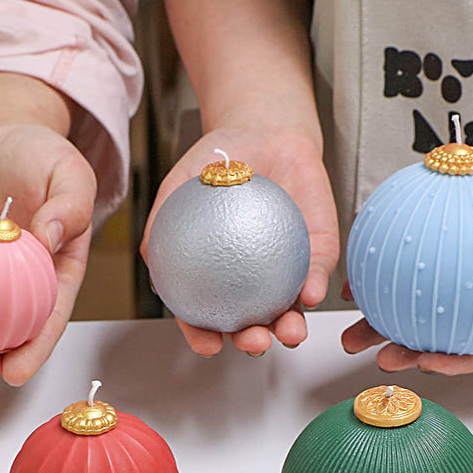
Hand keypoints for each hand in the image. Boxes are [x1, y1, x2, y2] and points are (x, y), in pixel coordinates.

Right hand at [141, 126, 338, 356]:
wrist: (264, 127)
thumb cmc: (218, 160)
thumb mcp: (179, 186)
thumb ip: (162, 223)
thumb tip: (152, 260)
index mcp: (215, 277)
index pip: (205, 316)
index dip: (204, 337)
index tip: (208, 345)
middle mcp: (251, 282)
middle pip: (251, 323)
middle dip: (253, 341)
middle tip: (253, 341)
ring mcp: (287, 270)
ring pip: (290, 309)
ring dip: (290, 327)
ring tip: (289, 331)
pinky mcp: (319, 251)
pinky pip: (317, 271)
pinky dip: (315, 285)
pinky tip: (312, 291)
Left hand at [342, 113, 472, 373]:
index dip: (449, 364)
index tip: (422, 363)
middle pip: (438, 332)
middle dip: (402, 348)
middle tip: (372, 351)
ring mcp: (464, 270)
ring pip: (417, 298)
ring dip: (382, 315)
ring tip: (352, 321)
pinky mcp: (447, 240)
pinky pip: (413, 254)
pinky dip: (388, 262)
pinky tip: (362, 270)